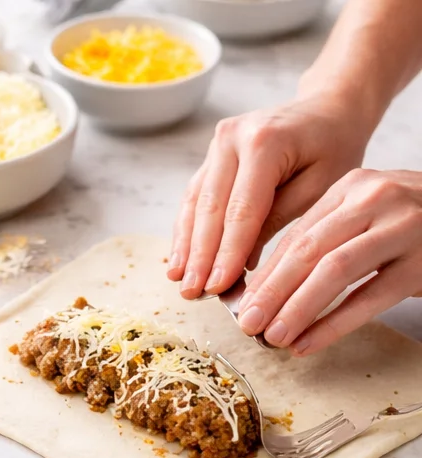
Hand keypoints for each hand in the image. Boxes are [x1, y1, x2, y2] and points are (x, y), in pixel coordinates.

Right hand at [169, 96, 365, 299]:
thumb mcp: (320, 188)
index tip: (216, 288)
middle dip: (200, 256)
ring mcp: (218, 144)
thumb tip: (240, 266)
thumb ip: (278, 221)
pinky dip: (187, 231)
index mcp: (265, 142)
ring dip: (186, 246)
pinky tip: (181, 260)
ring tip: (179, 282)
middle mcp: (233, 137)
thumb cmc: (333, 148)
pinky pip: (194, 197)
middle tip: (191, 294)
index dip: (226, 253)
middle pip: (211, 208)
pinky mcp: (211, 156)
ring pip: (195, 204)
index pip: (241, 211)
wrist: (328, 109)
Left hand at [235, 168, 421, 353]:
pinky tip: (308, 344)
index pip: (298, 233)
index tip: (241, 304)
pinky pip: (368, 298)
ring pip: (335, 271)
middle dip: (272, 291)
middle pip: (309, 250)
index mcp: (352, 186)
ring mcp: (401, 229)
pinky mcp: (420, 262)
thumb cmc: (409, 225)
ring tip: (273, 338)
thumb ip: (324, 239)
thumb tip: (266, 288)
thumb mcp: (365, 216)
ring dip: (297, 309)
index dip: (266, 273)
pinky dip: (333, 324)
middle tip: (247, 325)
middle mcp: (375, 199)